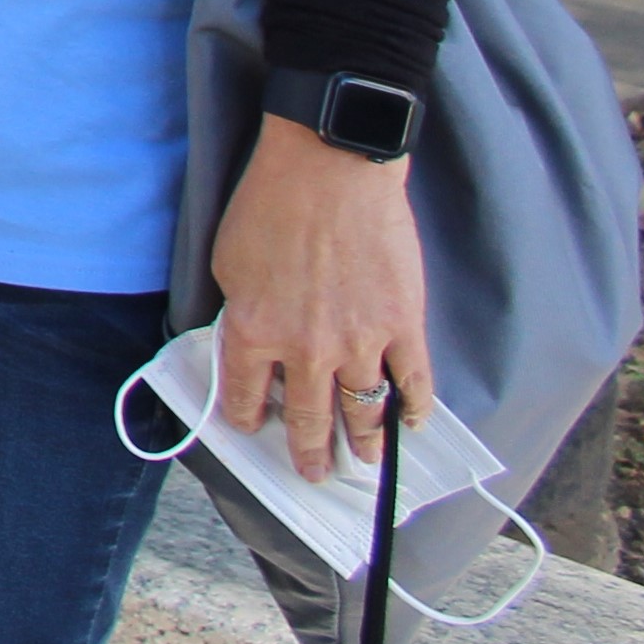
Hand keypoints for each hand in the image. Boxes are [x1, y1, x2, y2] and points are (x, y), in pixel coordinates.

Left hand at [208, 114, 430, 482]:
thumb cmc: (270, 205)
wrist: (330, 170)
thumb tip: (253, 342)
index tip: (253, 428)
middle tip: (313, 473)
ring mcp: (360, 343)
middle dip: (309, 451)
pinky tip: (411, 425)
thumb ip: (241, 312)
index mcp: (254, 333)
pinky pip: (414, 383)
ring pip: (362, 412)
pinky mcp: (404, 327)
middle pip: (308, 418)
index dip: (247, 418)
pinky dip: (414, 409)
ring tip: (363, 462)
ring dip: (364, 443)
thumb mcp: (229, 263)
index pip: (245, 395)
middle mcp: (306, 350)